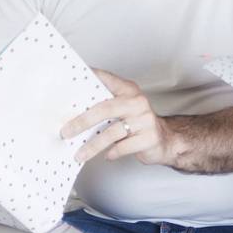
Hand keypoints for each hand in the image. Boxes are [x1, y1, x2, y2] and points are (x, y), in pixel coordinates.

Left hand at [61, 70, 178, 167]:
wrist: (165, 139)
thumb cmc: (137, 124)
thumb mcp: (123, 109)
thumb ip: (104, 106)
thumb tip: (72, 114)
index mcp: (128, 90)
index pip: (107, 79)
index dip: (91, 77)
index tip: (73, 77)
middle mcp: (137, 102)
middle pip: (105, 109)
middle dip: (82, 122)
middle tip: (66, 132)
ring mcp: (145, 120)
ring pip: (112, 132)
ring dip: (93, 146)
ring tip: (80, 154)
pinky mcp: (149, 137)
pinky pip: (124, 146)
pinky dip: (112, 152)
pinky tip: (107, 155)